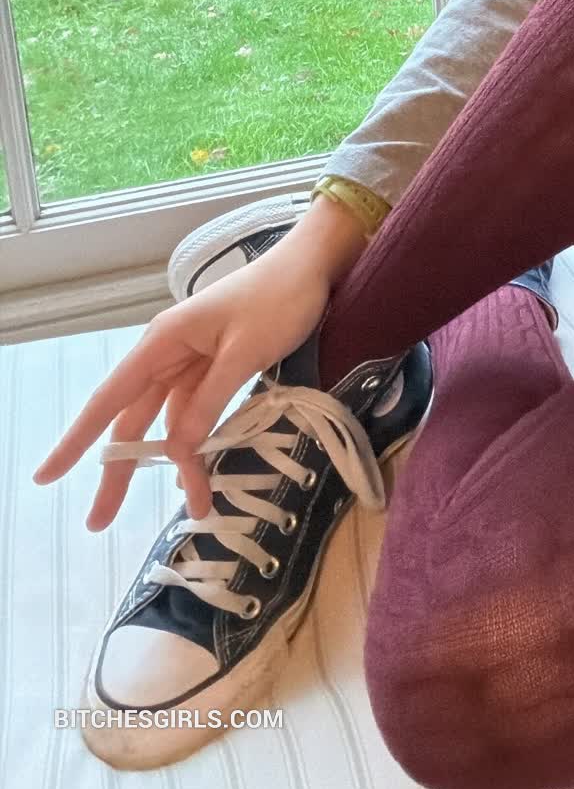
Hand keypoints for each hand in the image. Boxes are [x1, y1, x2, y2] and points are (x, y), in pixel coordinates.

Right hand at [30, 240, 333, 528]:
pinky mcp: (214, 368)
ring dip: (179, 463)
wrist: (311, 267)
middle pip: (134, 419)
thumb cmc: (278, 298)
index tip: (47, 475)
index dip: (77, 439)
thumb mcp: (245, 352)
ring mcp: (191, 362)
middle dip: (120, 470)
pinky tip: (205, 472)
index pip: (109, 398)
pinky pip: (197, 413)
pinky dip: (200, 442)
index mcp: (163, 342)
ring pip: (169, 422)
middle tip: (100, 521)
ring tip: (198, 506)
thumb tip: (176, 448)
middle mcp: (168, 353)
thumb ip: (210, 400)